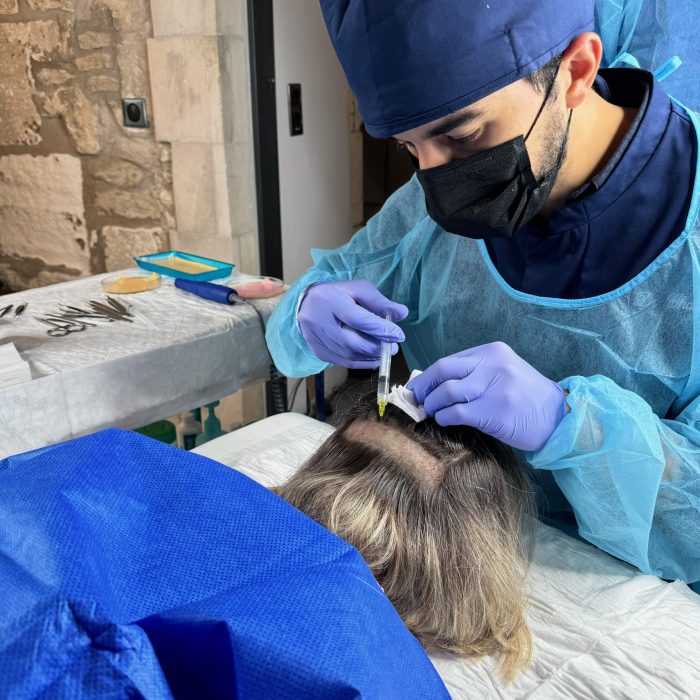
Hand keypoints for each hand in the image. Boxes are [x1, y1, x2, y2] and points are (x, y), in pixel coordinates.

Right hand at [298, 280, 407, 368]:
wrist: (305, 304)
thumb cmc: (337, 294)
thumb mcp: (358, 289)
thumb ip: (380, 302)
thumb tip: (402, 313)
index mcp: (330, 300)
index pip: (358, 319)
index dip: (381, 329)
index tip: (399, 335)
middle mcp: (319, 321)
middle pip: (352, 342)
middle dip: (376, 347)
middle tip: (393, 347)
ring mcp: (317, 339)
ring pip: (348, 355)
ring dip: (371, 356)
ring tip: (384, 352)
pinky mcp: (318, 351)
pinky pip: (343, 362)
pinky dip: (361, 362)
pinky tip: (372, 358)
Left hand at [408, 342, 565, 450]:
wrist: (558, 417)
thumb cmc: (526, 397)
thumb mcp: (503, 372)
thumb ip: (474, 372)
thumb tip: (435, 383)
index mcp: (492, 352)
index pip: (448, 361)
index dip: (427, 376)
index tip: (416, 387)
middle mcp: (492, 365)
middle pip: (442, 371)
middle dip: (423, 387)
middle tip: (416, 400)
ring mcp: (494, 388)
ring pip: (447, 391)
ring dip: (432, 404)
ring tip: (430, 412)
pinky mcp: (494, 411)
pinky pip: (457, 412)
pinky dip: (444, 417)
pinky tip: (444, 420)